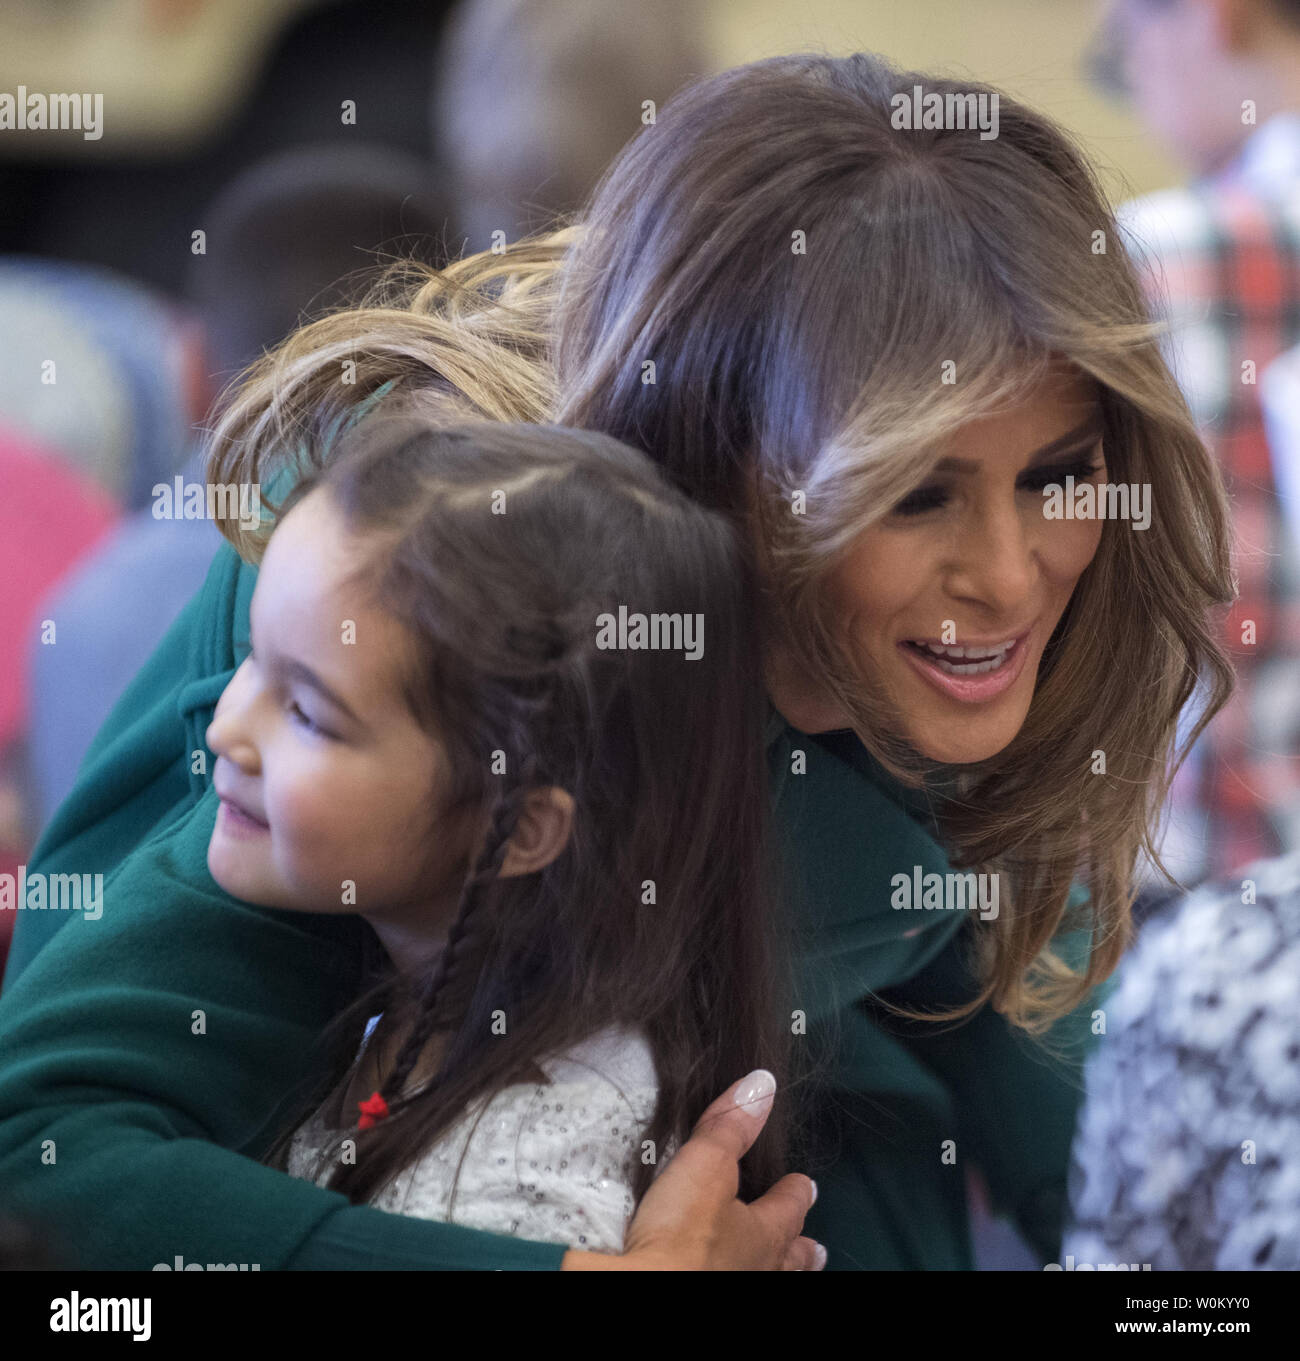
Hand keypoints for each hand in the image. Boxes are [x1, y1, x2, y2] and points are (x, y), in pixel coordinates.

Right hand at [561, 1069, 824, 1269]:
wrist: (646, 1290)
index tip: (804, 1184)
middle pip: (787, 1258)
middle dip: (799, 1250)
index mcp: (764, 1234)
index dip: (795, 1193)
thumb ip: (730, 1128)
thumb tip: (762, 1084)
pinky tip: (731, 1275)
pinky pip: (737, 1283)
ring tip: (788, 1271)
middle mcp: (758, 1269)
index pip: (787, 1208)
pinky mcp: (700, 1295)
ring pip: (769, 1279)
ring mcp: (736, 1288)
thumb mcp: (704, 1166)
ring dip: (780, 1272)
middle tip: (815, 1248)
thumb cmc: (681, 1233)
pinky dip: (742, 1277)